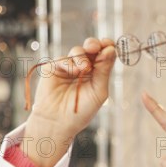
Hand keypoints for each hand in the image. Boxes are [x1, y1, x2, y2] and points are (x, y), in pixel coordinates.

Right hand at [24, 38, 115, 166]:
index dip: (107, 47)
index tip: (110, 44)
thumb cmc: (82, 111)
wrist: (59, 122)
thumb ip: (104, 70)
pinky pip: (64, 59)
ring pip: (78, 51)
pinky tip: (74, 72)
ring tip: (84, 68)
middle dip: (94, 44)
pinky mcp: (54, 68)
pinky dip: (70, 63)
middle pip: (91, 48)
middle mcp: (84, 68)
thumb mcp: (99, 91)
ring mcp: (69, 67)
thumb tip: (112, 49)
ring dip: (82, 56)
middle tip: (96, 46)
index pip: (104, 55)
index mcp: (98, 73)